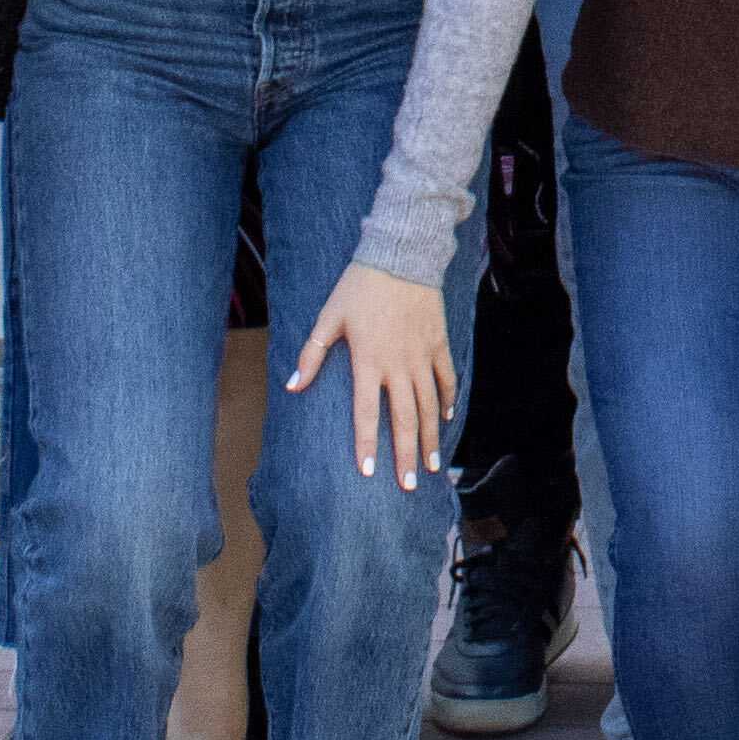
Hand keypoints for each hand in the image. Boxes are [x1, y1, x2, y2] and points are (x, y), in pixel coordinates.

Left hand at [288, 261, 459, 484]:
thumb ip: (311, 354)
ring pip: (428, 406)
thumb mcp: (329, 317)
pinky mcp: (438, 343)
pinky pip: (445, 378)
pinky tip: (445, 420)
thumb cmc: (360, 286)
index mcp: (369, 361)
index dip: (366, 445)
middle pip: (404, 419)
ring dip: (429, 438)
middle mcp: (398, 365)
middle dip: (405, 455)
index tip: (369, 473)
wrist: (402, 253)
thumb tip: (292, 387)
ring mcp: (422, 355)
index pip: (366, 414)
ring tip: (430, 466)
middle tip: (407, 485)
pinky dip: (446, 400)